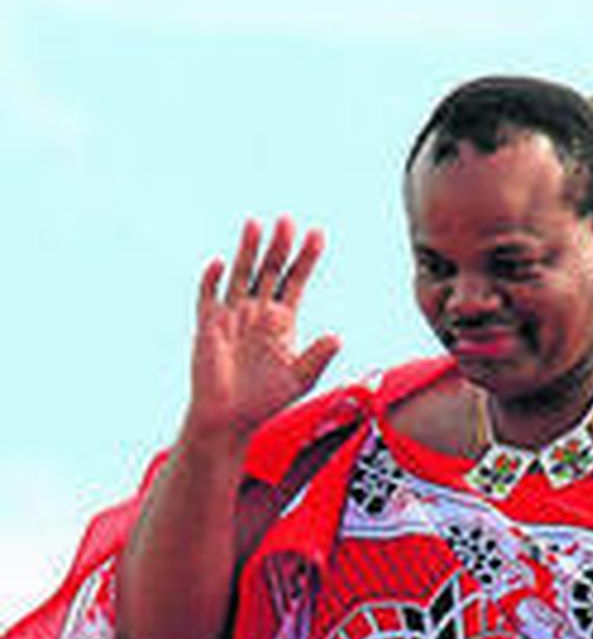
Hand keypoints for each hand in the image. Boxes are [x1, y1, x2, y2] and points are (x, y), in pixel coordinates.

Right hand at [187, 216, 339, 446]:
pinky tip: (221, 264)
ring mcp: (232, 316)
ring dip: (248, 251)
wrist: (231, 417)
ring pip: (241, 275)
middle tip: (288, 221)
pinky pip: (208, 296)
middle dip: (279, 247)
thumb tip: (337, 337)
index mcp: (282, 321)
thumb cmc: (266, 401)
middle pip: (269, 271)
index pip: (295, 281)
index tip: (318, 235)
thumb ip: (317, 357)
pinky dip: (213, 280)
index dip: (306, 259)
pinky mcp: (208, 325)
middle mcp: (257, 312)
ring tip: (256, 225)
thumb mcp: (299, 379)